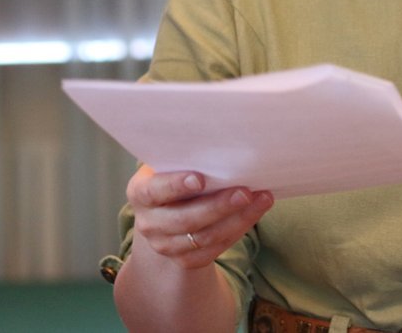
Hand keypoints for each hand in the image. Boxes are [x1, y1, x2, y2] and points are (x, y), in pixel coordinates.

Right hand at [126, 165, 272, 269]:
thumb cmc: (176, 174)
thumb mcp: (173, 163)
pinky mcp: (185, 259)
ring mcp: (165, 245)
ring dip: (237, 219)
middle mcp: (148, 222)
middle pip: (185, 219)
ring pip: (204, 237)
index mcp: (140, 192)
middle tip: (246, 191)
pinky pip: (214, 250)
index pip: (155, 190)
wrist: (169, 210)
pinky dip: (238, 230)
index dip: (176, 186)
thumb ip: (188, 157)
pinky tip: (255, 213)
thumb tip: (222, 141)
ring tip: (261, 199)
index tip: (200, 179)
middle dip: (218, 206)